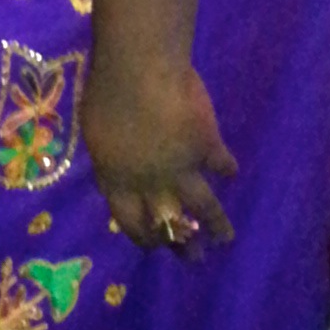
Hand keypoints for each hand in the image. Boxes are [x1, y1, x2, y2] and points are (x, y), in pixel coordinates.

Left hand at [82, 50, 235, 255]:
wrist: (139, 69)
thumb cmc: (105, 91)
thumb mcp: (97, 132)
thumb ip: (111, 155)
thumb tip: (119, 164)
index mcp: (116, 179)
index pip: (129, 220)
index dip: (143, 236)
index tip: (154, 245)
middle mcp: (149, 183)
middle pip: (168, 224)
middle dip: (182, 245)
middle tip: (193, 259)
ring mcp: (181, 168)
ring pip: (203, 207)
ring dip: (215, 225)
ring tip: (224, 238)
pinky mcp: (207, 147)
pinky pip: (220, 163)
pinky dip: (227, 167)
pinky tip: (232, 172)